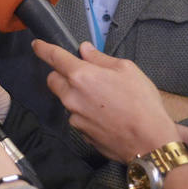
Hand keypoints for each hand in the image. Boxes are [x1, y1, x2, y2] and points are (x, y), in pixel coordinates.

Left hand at [33, 39, 178, 161]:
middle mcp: (71, 96)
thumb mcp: (128, 70)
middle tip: (83, 76)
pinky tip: (105, 116)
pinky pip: (76, 117)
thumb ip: (101, 59)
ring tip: (102, 100)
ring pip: (65, 100)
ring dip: (75, 95)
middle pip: (53, 80)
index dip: (43, 48)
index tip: (37, 45)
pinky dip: (85, 113)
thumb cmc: (142, 103)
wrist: (150, 143)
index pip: (53, 57)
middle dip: (62, 75)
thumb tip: (84, 50)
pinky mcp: (80, 133)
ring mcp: (74, 116)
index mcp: (81, 76)